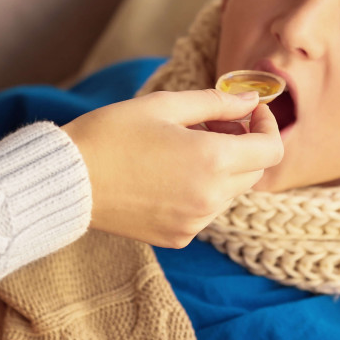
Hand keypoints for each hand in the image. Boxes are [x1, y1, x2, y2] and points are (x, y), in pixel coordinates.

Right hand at [64, 89, 282, 247]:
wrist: (67, 180)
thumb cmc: (112, 134)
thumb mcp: (165, 106)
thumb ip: (217, 103)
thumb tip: (252, 102)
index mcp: (212, 161)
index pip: (272, 150)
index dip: (268, 126)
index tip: (250, 113)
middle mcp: (210, 197)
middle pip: (254, 171)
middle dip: (243, 145)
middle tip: (210, 124)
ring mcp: (195, 222)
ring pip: (231, 192)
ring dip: (222, 169)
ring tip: (184, 148)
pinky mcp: (178, 238)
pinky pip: (206, 211)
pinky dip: (201, 190)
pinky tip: (169, 174)